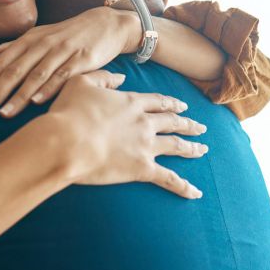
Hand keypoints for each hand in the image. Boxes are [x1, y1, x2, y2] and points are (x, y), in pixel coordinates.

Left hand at [0, 6, 139, 116]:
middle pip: (14, 71)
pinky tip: (36, 102)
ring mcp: (61, 52)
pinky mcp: (81, 60)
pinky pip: (62, 76)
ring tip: (3, 114)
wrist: (105, 24)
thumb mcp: (36, 36)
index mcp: (27, 40)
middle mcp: (41, 45)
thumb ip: (10, 47)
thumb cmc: (65, 35)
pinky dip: (48, 88)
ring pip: (35, 76)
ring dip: (18, 96)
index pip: (0, 63)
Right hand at [48, 75, 206, 198]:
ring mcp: (146, 146)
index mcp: (131, 102)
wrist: (66, 142)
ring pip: (176, 146)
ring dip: (192, 148)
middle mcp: (144, 122)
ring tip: (203, 149)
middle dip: (188, 124)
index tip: (182, 105)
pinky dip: (183, 186)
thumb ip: (104, 77)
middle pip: (173, 122)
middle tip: (200, 127)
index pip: (158, 101)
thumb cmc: (69, 112)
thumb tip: (122, 77)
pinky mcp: (142, 168)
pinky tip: (196, 193)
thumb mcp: (81, 83)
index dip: (172, 103)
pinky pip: (169, 179)